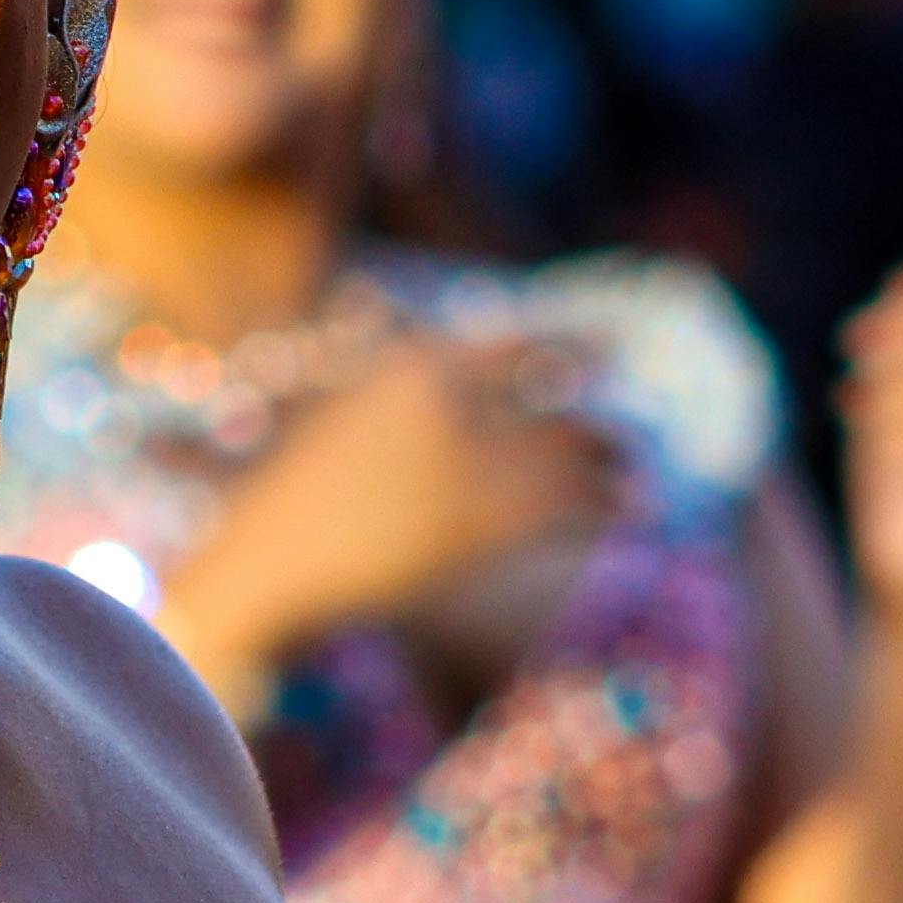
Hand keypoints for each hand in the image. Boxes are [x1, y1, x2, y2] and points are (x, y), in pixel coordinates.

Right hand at [160, 337, 618, 685]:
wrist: (269, 560)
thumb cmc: (291, 489)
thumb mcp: (342, 408)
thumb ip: (406, 386)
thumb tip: (458, 366)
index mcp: (413, 367)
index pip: (517, 343)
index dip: (571, 345)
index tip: (606, 349)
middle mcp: (449, 406)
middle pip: (553, 401)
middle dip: (597, 422)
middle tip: (625, 437)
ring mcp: (466, 466)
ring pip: (568, 456)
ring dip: (610, 467)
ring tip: (633, 478)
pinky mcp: (477, 528)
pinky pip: (562, 508)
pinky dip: (601, 506)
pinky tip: (625, 511)